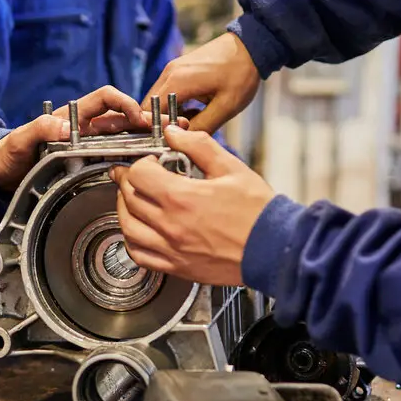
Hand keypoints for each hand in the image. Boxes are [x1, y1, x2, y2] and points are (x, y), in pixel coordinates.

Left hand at [0, 85, 178, 190]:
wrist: (0, 174)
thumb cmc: (9, 154)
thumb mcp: (20, 140)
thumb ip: (39, 129)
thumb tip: (64, 127)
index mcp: (74, 116)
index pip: (106, 99)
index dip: (124, 103)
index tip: (138, 116)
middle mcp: (87, 129)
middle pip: (124, 118)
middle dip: (148, 119)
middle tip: (172, 125)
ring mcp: (91, 147)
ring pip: (126, 137)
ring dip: (149, 137)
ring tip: (174, 139)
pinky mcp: (91, 164)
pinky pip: (117, 157)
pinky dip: (137, 157)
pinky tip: (154, 163)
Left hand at [110, 126, 274, 284]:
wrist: (275, 249)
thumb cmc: (258, 212)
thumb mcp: (231, 168)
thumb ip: (198, 145)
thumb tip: (173, 133)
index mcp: (182, 198)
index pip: (138, 174)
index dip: (141, 163)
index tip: (151, 162)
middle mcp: (171, 225)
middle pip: (130, 199)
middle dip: (129, 182)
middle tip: (137, 176)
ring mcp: (171, 249)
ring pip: (128, 229)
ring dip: (126, 210)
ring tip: (134, 201)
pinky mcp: (177, 266)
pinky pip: (140, 256)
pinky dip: (133, 241)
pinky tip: (140, 231)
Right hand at [142, 33, 259, 133]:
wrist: (250, 45)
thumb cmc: (241, 74)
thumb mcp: (226, 107)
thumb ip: (202, 127)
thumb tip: (183, 142)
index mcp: (177, 82)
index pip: (149, 113)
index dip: (156, 130)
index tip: (171, 142)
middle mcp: (169, 73)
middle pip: (150, 107)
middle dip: (162, 124)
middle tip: (183, 136)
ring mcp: (172, 70)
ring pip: (158, 101)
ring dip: (170, 115)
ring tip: (193, 123)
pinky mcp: (179, 70)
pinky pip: (168, 93)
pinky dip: (175, 106)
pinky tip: (195, 112)